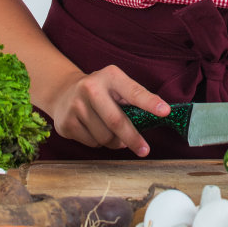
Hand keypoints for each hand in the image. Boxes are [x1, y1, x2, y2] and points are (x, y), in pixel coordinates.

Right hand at [41, 65, 169, 156]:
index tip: (165, 111)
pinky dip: (99, 142)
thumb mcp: (115, 85)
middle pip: (117, 121)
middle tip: (144, 150)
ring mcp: (76, 106)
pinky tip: (94, 130)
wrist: (63, 92)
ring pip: (104, 137)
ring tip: (112, 132)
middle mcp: (90, 88)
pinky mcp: (66, 123)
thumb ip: (134, 98)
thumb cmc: (99, 92)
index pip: (134, 91)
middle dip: (133, 138)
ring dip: (114, 141)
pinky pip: (92, 143)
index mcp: (110, 76)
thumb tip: (160, 115)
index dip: (150, 102)